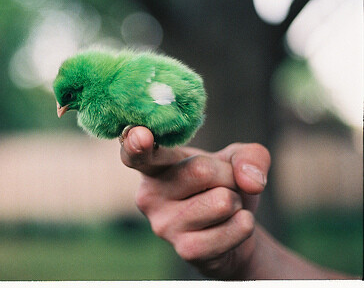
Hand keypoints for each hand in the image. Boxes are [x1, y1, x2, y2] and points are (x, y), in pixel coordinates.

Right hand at [120, 126, 269, 278]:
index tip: (139, 135)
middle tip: (221, 185)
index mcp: (153, 166)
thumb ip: (248, 156)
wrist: (234, 229)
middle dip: (228, 175)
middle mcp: (149, 194)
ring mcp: (164, 225)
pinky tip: (229, 227)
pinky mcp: (186, 250)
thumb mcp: (236, 158)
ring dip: (237, 202)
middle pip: (202, 170)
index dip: (135, 143)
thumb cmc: (223, 185)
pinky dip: (245, 224)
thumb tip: (250, 181)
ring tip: (222, 207)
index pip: (137, 154)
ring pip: (223, 201)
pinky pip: (237, 227)